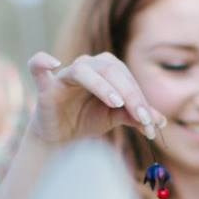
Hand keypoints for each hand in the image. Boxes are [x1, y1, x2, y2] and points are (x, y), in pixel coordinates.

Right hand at [26, 52, 165, 146]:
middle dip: (129, 93)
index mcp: (106, 70)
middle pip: (109, 70)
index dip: (140, 99)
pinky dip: (42, 61)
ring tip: (117, 103)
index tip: (151, 123)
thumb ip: (135, 117)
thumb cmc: (88, 120)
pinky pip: (38, 67)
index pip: (126, 78)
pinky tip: (53, 63)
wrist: (61, 137)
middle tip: (141, 116)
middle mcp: (86, 67)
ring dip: (102, 85)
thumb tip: (160, 121)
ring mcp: (64, 76)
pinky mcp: (45, 87)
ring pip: (83, 70)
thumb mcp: (115, 119)